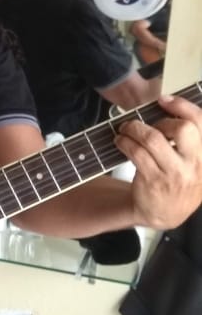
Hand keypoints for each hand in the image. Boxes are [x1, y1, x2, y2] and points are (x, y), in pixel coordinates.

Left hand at [115, 94, 201, 229]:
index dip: (182, 106)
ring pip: (153, 139)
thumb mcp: (194, 163)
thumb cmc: (177, 181)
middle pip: (182, 129)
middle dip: (159, 120)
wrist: (165, 214)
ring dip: (134, 129)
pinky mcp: (153, 181)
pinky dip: (125, 142)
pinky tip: (121, 141)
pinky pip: (137, 153)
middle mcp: (195, 164)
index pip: (201, 122)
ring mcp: (174, 174)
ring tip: (126, 129)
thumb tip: (168, 107)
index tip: (165, 100)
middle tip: (146, 123)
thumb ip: (190, 141)